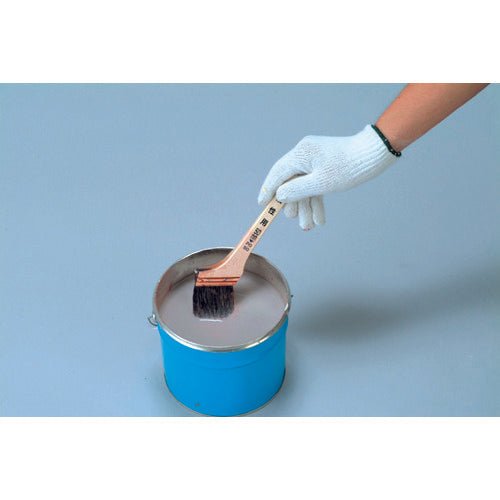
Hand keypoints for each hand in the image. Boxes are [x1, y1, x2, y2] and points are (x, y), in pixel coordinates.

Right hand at [258, 125, 398, 229]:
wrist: (374, 155)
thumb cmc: (348, 167)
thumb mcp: (320, 183)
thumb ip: (296, 190)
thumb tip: (279, 196)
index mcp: (300, 154)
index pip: (278, 174)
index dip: (268, 190)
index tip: (262, 205)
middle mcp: (304, 154)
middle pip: (291, 182)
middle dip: (294, 204)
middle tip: (295, 220)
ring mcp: (315, 159)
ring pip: (304, 186)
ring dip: (307, 206)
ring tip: (310, 226)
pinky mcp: (325, 165)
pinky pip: (315, 184)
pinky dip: (317, 200)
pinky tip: (319, 218)